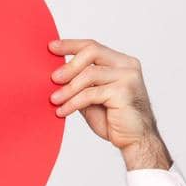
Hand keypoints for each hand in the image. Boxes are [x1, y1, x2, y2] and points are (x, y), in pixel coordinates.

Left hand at [48, 39, 171, 170]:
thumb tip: (55, 76)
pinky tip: (63, 111)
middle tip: (53, 79)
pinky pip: (91, 93)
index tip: (51, 47)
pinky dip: (73, 102)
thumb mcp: (91, 98)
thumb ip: (79, 84)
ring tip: (54, 100)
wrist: (134, 140)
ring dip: (68, 88)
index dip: (70, 45)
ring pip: (89, 74)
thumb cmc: (114, 119)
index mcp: (120, 62)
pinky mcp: (124, 91)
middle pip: (92, 52)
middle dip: (69, 66)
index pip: (92, 46)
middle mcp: (126, 65)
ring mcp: (128, 77)